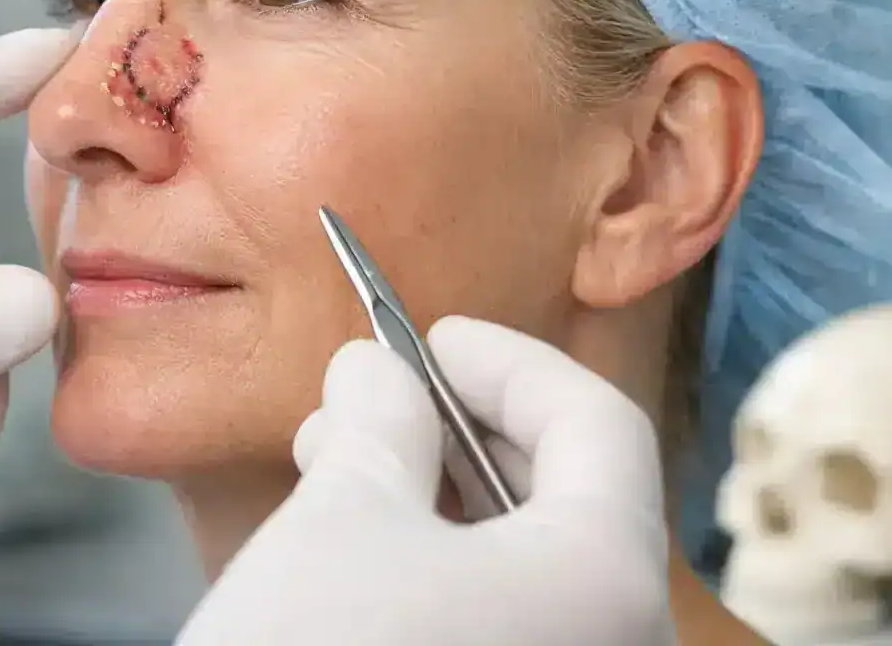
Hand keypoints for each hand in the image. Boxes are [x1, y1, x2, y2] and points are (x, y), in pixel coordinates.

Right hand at [176, 317, 676, 645]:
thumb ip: (379, 421)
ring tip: (332, 467)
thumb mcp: (344, 514)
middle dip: (457, 431)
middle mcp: (618, 643)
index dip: (512, 363)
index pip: (596, 425)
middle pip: (567, 496)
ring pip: (527, 565)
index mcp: (605, 576)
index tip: (430, 337)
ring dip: (434, 496)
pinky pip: (503, 623)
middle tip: (366, 403)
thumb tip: (376, 369)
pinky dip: (437, 569)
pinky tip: (354, 553)